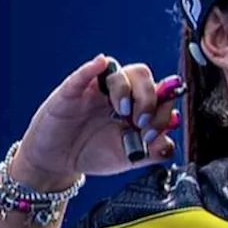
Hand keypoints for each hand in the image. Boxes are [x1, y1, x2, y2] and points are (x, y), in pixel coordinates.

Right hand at [10, 54, 178, 188]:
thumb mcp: (129, 158)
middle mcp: (120, 93)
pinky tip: (99, 64)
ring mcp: (96, 90)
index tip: (154, 132)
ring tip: (123, 111)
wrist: (58, 162)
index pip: (160, 93)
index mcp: (138, 105)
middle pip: (142, 76)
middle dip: (149, 98)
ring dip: (126, 89)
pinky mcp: (72, 92)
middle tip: (142, 121)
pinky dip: (92, 67)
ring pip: (119, 72)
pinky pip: (82, 74)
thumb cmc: (93, 153)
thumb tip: (169, 145)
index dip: (164, 108)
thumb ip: (153, 152)